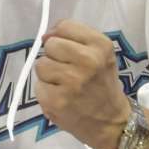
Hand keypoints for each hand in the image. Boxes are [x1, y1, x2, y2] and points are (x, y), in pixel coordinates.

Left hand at [34, 20, 130, 148]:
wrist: (110, 122)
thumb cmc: (102, 84)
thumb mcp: (100, 54)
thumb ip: (75, 38)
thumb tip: (45, 35)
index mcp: (101, 46)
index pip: (64, 26)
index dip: (60, 37)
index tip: (67, 50)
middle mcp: (88, 61)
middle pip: (50, 45)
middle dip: (54, 56)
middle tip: (67, 70)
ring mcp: (71, 82)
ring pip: (41, 64)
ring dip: (48, 75)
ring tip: (64, 85)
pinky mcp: (56, 101)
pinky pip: (38, 86)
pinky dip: (46, 92)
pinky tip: (61, 98)